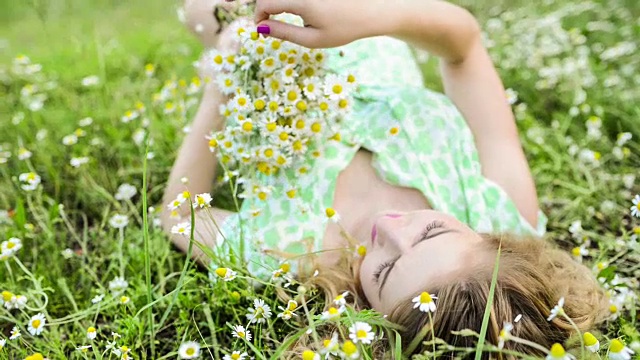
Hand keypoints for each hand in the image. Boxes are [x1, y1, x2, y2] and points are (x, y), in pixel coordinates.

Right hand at [249, 0, 389, 47]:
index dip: (258, 17)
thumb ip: (284, 33)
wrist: (372, 10)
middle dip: (266, 8)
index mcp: (301, 1)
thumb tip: (261, 29)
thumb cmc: (343, 28)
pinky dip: (292, 2)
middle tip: (271, 26)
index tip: (262, 30)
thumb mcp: (313, 39)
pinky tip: (301, 9)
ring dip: (279, 4)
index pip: (265, 3)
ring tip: (288, 17)